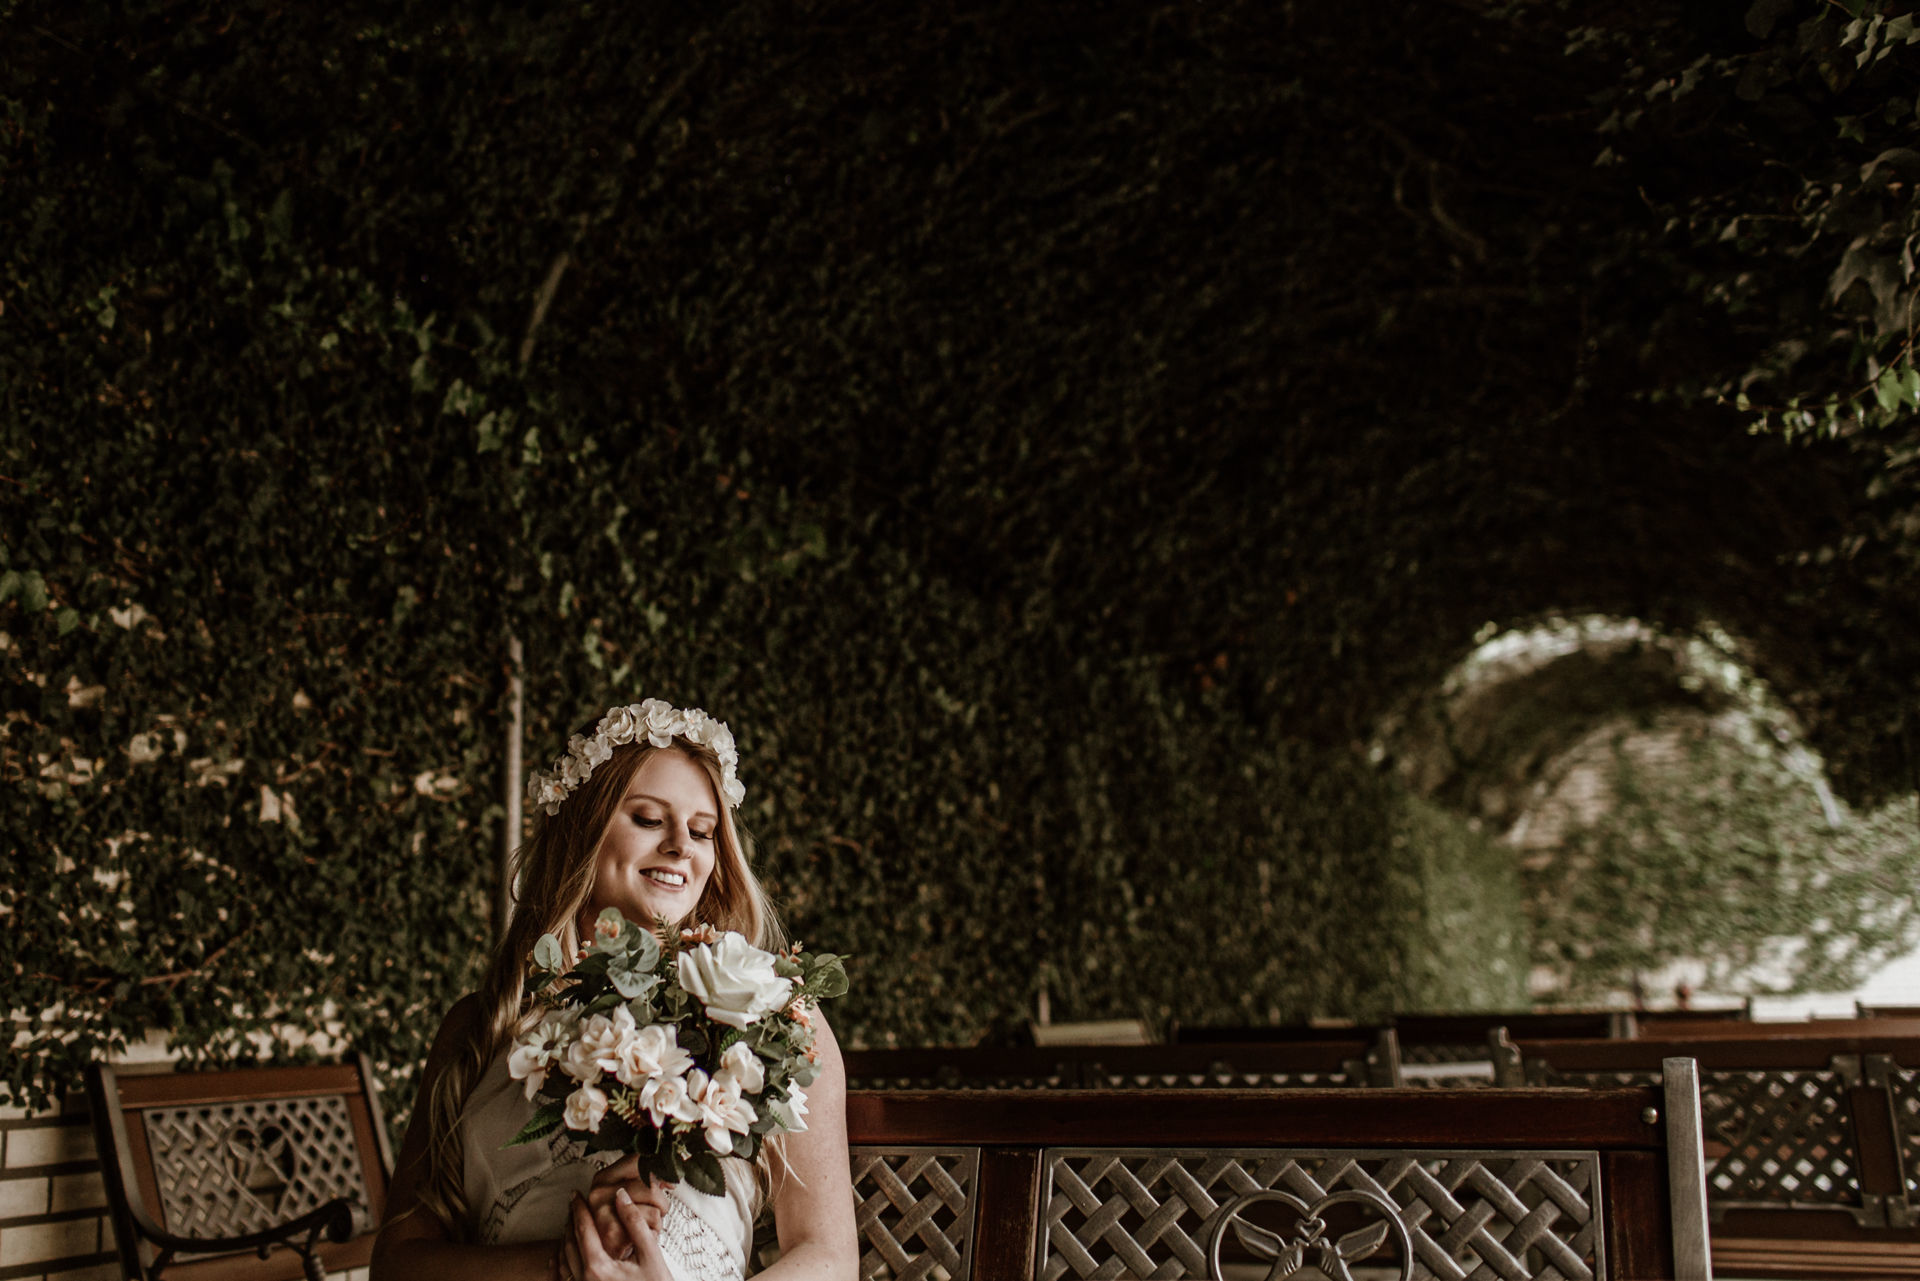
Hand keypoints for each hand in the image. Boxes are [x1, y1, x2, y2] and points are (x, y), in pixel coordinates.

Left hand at [559, 1190, 674, 1280]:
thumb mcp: (651, 1255)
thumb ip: (634, 1223)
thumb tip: (620, 1195)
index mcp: (598, 1267)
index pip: (583, 1229)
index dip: (578, 1209)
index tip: (575, 1194)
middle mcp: (585, 1280)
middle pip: (569, 1243)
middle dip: (570, 1222)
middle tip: (573, 1205)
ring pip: (563, 1261)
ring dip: (564, 1239)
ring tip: (569, 1225)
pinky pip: (562, 1280)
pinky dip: (557, 1265)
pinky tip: (556, 1257)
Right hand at [586, 1155, 670, 1255]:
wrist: (608, 1264)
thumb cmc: (623, 1227)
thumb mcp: (633, 1197)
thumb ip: (648, 1178)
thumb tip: (671, 1174)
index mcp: (603, 1178)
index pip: (639, 1160)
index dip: (659, 1170)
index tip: (667, 1182)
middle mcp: (598, 1192)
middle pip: (651, 1185)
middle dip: (661, 1202)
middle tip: (655, 1212)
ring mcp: (602, 1212)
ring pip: (654, 1206)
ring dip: (657, 1220)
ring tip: (644, 1227)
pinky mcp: (611, 1233)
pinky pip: (651, 1222)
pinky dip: (653, 1232)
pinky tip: (641, 1236)